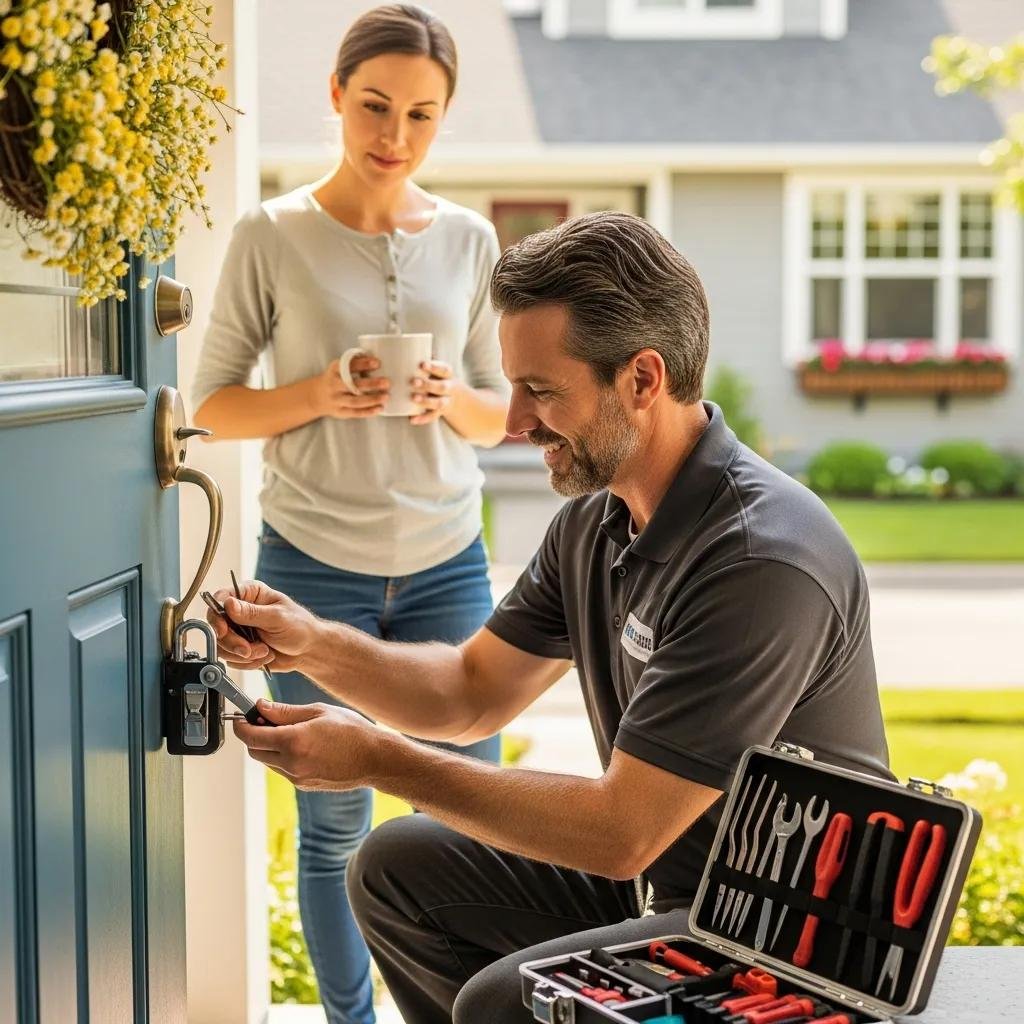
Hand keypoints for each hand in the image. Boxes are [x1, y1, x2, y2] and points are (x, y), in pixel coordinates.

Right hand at [205, 579, 318, 671]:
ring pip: (221, 646)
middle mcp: (240, 611)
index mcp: (250, 594)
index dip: (217, 616)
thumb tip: (228, 604)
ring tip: (264, 651)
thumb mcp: (278, 617)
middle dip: (232, 642)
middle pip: (216, 626)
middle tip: (248, 649)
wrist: (308, 650)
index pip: (220, 599)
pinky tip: (264, 657)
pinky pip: (231, 659)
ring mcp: (238, 631)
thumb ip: (252, 613)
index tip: (224, 630)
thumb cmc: (300, 627)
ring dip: (243, 654)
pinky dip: (247, 663)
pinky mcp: (239, 648)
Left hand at [233, 699, 380, 790]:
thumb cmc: (353, 732)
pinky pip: (283, 769)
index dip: (241, 725)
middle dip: (253, 735)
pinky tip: (302, 744)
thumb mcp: (319, 712)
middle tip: (265, 719)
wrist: (376, 759)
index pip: (250, 736)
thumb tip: (260, 707)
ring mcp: (297, 777)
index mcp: (293, 741)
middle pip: (255, 750)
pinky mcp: (304, 785)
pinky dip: (283, 756)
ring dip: (269, 746)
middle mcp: (291, 763)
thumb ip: (285, 711)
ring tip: (288, 730)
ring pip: (268, 761)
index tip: (241, 716)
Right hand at [313, 357, 389, 418]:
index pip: (348, 366)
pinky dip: (368, 411)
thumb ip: (353, 363)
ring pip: (355, 401)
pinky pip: (355, 413)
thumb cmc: (335, 378)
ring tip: (386, 396)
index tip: (377, 363)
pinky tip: (379, 408)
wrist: (316, 396)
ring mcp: (336, 400)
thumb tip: (374, 359)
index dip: (363, 364)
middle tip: (386, 382)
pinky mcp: (340, 412)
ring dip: (371, 399)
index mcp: (334, 370)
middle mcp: (334, 385)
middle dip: (370, 384)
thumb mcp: (338, 367)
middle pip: (352, 385)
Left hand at [409, 359, 455, 424]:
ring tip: (413, 398)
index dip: (434, 366)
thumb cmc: (438, 377)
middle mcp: (449, 388)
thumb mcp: (436, 368)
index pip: (444, 369)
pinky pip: (433, 417)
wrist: (457, 398)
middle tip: (413, 382)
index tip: (423, 364)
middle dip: (428, 384)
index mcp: (447, 374)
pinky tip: (412, 420)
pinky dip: (422, 419)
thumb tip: (399, 335)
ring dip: (426, 401)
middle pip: (442, 387)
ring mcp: (446, 401)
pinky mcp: (440, 413)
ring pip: (439, 403)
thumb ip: (423, 358)